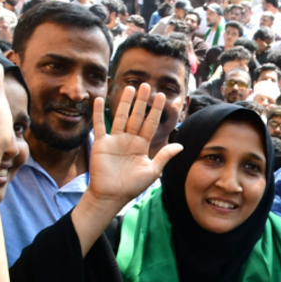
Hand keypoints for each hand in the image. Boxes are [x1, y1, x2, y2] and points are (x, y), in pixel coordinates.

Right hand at [86, 83, 182, 208]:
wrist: (111, 195)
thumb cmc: (132, 186)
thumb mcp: (152, 171)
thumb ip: (164, 156)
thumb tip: (181, 146)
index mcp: (142, 145)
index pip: (150, 124)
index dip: (156, 110)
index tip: (162, 96)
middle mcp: (129, 140)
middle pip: (136, 116)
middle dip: (141, 102)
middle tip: (146, 85)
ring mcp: (115, 140)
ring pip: (120, 117)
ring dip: (125, 103)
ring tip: (129, 88)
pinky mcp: (101, 144)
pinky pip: (100, 125)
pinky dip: (99, 113)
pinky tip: (100, 100)